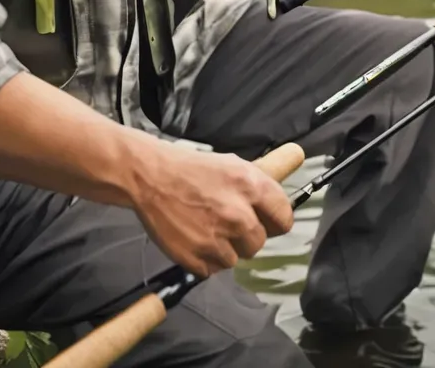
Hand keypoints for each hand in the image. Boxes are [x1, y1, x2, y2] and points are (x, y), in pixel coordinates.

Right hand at [132, 145, 293, 277]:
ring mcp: (216, 239)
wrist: (151, 178)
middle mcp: (238, 215)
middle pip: (258, 243)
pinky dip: (205, 260)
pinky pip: (212, 270)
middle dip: (246, 236)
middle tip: (228, 223)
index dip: (276, 222)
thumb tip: (277, 204)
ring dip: (225, 249)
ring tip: (208, 228)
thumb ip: (258, 186)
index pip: (284, 219)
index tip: (268, 223)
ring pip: (235, 259)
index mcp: (252, 187)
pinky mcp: (195, 258)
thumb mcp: (233, 165)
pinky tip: (195, 239)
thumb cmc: (192, 169)